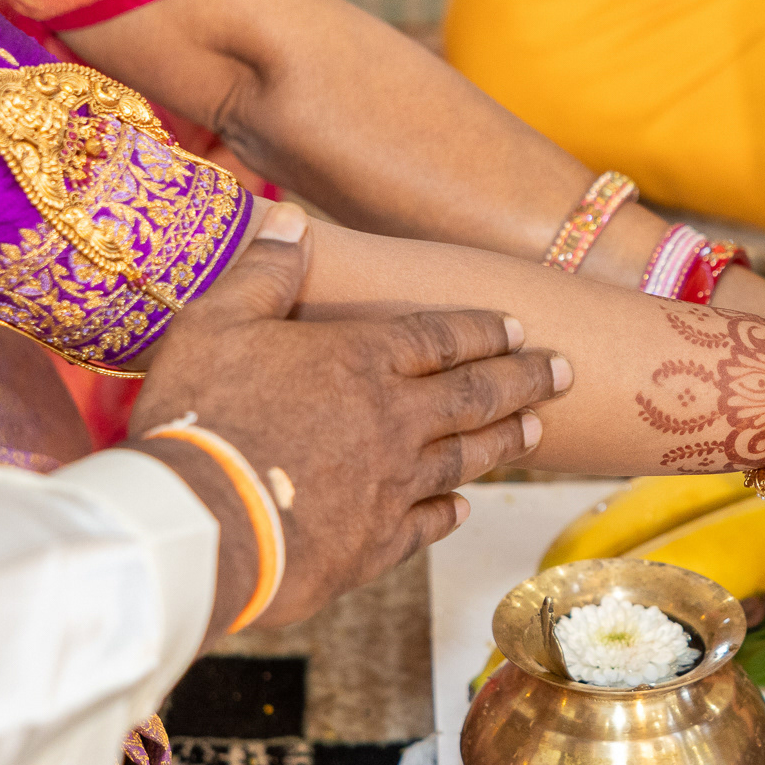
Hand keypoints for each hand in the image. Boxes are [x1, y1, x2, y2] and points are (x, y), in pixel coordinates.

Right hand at [127, 201, 567, 629]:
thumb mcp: (217, 321)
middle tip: (563, 372)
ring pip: (467, 458)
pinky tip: (465, 506)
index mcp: (362, 360)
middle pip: (475, 395)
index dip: (482, 329)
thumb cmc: (200, 413)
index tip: (518, 326)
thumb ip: (264, 271)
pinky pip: (428, 524)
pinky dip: (452, 513)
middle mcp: (395, 422)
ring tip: (536, 430)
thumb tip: (294, 220)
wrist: (204, 521)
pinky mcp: (378, 544)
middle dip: (524, 379)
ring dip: (506, 441)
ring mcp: (394, 487)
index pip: (440, 337)